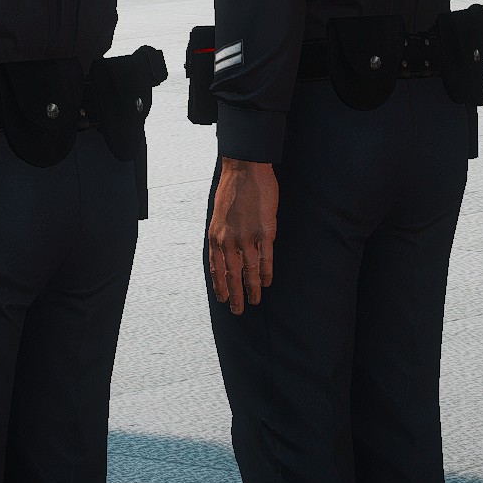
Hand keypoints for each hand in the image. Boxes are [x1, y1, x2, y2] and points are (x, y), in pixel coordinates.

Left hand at [206, 157, 277, 313]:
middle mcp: (228, 240)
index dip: (219, 284)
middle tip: (237, 311)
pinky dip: (265, 273)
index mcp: (215, 235)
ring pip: (248, 270)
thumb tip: (225, 250)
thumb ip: (221, 234)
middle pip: (230, 274)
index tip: (222, 298)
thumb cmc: (231, 190)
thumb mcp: (218, 214)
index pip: (215, 267)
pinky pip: (265, 258)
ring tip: (255, 301)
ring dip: (252, 288)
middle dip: (234, 294)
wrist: (244, 171)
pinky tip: (266, 282)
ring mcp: (246, 237)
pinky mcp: (264, 232)